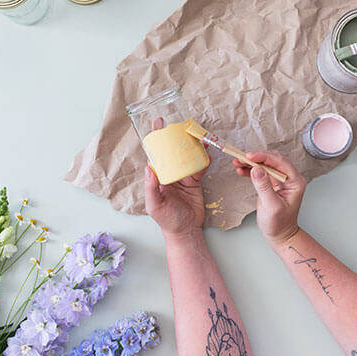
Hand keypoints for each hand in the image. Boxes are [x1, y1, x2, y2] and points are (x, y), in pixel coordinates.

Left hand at [144, 117, 208, 238]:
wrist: (186, 231)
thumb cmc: (167, 221)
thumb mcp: (155, 206)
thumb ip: (151, 188)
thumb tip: (148, 168)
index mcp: (158, 177)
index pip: (155, 154)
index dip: (156, 139)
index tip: (158, 124)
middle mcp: (170, 174)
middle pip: (172, 151)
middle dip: (176, 137)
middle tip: (181, 124)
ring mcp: (183, 176)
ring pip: (187, 156)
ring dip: (192, 146)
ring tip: (198, 135)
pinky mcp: (195, 181)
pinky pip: (200, 167)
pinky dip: (204, 159)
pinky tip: (208, 152)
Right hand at [233, 150, 305, 247]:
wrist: (279, 234)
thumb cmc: (279, 224)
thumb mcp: (271, 206)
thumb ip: (264, 187)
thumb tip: (256, 169)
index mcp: (295, 181)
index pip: (280, 162)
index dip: (264, 157)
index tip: (249, 156)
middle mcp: (289, 178)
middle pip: (272, 160)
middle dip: (256, 157)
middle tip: (241, 158)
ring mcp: (280, 180)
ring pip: (265, 164)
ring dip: (251, 162)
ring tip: (237, 162)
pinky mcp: (271, 183)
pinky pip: (261, 172)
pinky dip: (250, 170)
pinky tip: (241, 170)